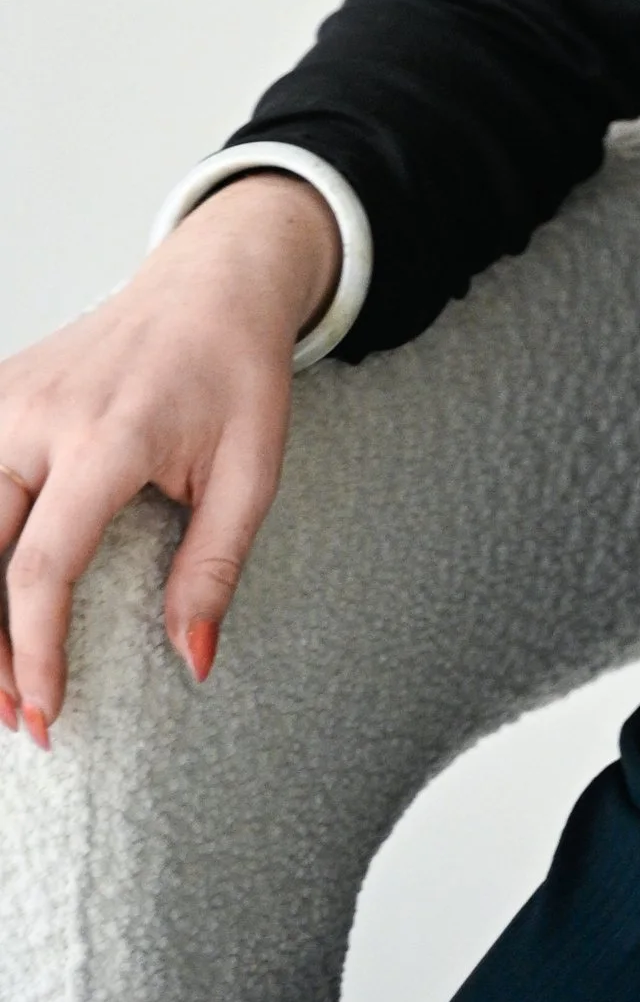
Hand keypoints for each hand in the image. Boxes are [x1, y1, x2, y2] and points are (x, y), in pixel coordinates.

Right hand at [0, 172, 339, 744]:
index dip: (35, 651)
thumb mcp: (253, 470)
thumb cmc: (237, 376)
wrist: (211, 284)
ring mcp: (6, 400)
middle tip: (19, 717)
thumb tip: (193, 661)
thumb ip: (216, 566)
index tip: (47, 711)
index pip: (44, 565)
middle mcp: (40, 416)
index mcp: (110, 435)